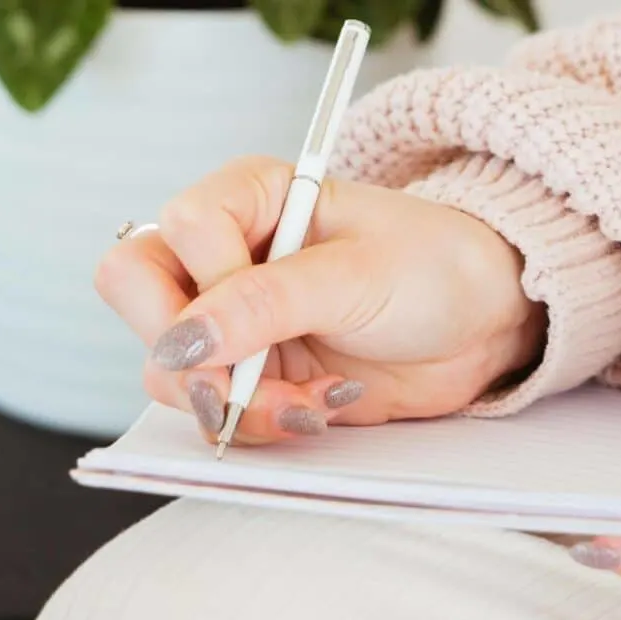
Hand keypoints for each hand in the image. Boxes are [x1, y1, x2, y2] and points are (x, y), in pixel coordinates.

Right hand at [95, 156, 545, 442]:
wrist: (480, 324)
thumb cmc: (435, 268)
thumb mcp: (357, 275)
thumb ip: (267, 303)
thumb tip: (180, 341)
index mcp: (252, 198)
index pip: (179, 229)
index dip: (211, 279)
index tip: (267, 310)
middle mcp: (230, 255)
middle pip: (139, 295)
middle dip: (192, 353)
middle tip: (245, 381)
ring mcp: (237, 318)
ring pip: (169, 366)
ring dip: (233, 400)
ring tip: (307, 402)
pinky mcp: (254, 371)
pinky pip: (213, 408)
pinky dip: (256, 421)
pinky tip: (316, 408)